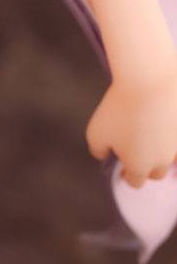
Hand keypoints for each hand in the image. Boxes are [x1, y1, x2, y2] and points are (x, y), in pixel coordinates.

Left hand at [86, 53, 176, 186]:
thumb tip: (103, 155)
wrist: (151, 82)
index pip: (135, 182)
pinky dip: (171, 134)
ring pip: (171, 156)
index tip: (121, 163)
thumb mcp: (96, 132)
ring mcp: (176, 146)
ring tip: (150, 133)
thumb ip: (98, 149)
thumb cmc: (120, 108)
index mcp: (139, 166)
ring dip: (161, 149)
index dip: (127, 174)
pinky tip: (163, 124)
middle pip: (156, 173)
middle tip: (135, 147)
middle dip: (146, 165)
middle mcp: (162, 161)